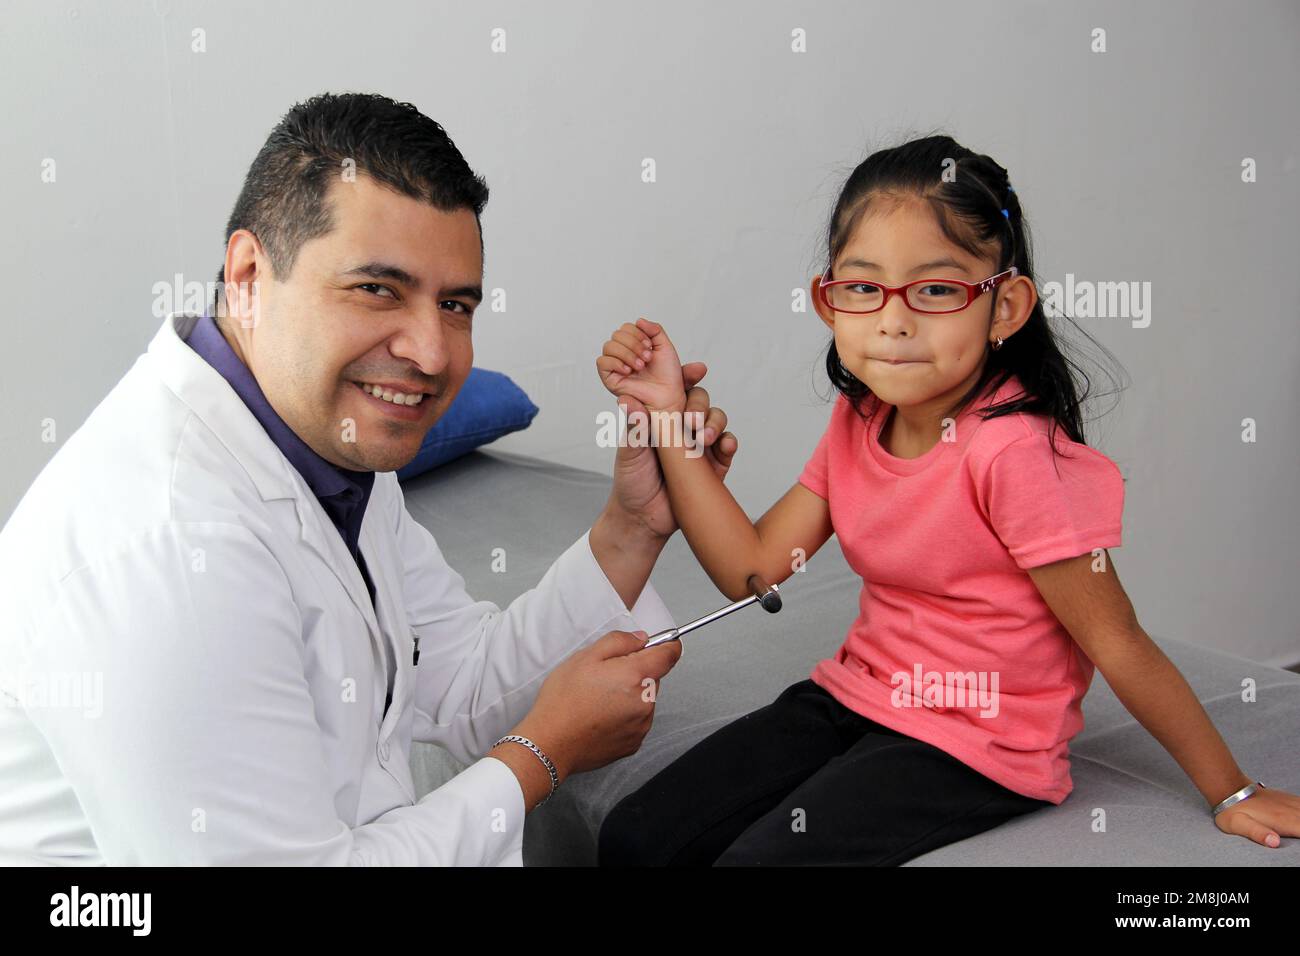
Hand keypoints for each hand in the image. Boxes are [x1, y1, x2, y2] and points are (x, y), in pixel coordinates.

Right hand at [515, 630, 682, 779]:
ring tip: (598, 700)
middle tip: (604, 676)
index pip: (670, 654)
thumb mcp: (585, 657)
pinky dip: (624, 715)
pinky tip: (600, 717)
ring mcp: (641, 725)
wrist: (550, 744)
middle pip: (654, 677)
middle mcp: (645, 702)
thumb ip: (619, 641)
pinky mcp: (634, 743)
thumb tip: (641, 639)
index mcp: (636, 676)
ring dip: (630, 695)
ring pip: (645, 699)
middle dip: (636, 672)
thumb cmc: (563, 700)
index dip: (664, 645)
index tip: (652, 645)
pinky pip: (637, 720)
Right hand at [597, 318, 687, 413]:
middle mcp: (623, 353)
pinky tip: (628, 370)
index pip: (626, 328)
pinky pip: (602, 362)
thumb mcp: (665, 346)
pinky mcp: (609, 377)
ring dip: (627, 354)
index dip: (638, 333)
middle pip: (617, 334)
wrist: (668, 395)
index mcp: (634, 344)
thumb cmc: (667, 375)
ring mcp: (615, 365)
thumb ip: (655, 330)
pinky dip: (615, 363)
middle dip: (634, 344)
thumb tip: (639, 320)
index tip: (650, 347)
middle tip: (647, 358)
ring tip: (640, 366)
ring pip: (608, 346)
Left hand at [607, 371, 738, 541]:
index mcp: (661, 417)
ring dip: (715, 424)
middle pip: (701, 401)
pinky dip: (729, 443)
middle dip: (701, 406)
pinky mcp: (713, 465)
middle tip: (692, 420)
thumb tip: (627, 400)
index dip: (688, 376)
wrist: (644, 520)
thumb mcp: (629, 454)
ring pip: (717, 420)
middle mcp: (682, 427)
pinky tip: (723, 446)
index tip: (696, 370)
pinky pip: (727, 446)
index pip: (677, 390)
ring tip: (704, 438)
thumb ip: (633, 429)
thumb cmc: (631, 483)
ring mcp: (700, 445)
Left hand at [1213, 784, 1299, 848]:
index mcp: (1285, 821)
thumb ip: (1257, 833)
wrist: (1229, 788)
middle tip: (1299, 835)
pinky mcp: (1289, 800)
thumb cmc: (1233, 811)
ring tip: (1299, 829)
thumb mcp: (1239, 825)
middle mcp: (1292, 811)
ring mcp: (1292, 804)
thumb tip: (1274, 842)